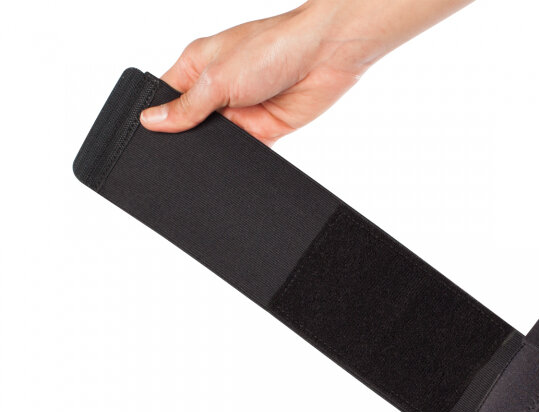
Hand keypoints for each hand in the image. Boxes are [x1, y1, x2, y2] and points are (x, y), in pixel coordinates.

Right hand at [138, 2, 375, 144]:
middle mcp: (217, 89)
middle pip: (192, 124)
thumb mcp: (217, 77)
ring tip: (205, 164)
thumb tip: (152, 121)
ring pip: (219, 143)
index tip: (146, 140)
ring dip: (216, 152)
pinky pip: (247, 153)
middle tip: (175, 160)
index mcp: (197, 66)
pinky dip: (241, 160)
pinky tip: (233, 168)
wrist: (324, 57)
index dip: (157, 118)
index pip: (166, 98)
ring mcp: (241, 111)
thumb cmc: (270, 47)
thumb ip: (187, 106)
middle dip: (187, 140)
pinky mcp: (265, 131)